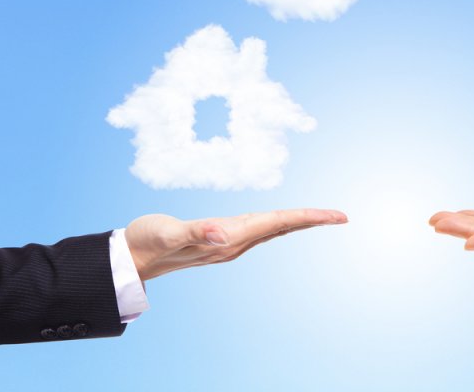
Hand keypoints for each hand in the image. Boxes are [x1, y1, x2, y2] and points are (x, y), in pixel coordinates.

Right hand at [125, 209, 347, 280]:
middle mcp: (234, 243)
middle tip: (342, 215)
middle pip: (283, 228)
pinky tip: (283, 221)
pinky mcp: (221, 240)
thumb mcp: (168, 233)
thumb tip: (224, 233)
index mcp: (229, 238)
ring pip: (274, 230)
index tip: (336, 215)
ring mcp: (229, 244)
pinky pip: (260, 230)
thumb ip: (196, 232)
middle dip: (313, 220)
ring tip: (322, 216)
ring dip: (298, 222)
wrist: (131, 259)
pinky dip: (278, 223)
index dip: (307, 216)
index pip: (277, 223)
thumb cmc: (147, 242)